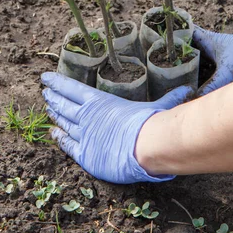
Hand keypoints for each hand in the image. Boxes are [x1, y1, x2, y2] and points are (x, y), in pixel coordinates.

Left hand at [41, 72, 191, 183]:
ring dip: (54, 115)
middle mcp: (88, 116)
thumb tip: (188, 89)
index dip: (57, 82)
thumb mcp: (157, 106)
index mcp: (100, 101)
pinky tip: (53, 133)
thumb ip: (168, 98)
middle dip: (53, 97)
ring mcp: (84, 135)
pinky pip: (68, 145)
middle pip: (64, 105)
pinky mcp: (85, 155)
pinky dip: (59, 138)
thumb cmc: (150, 123)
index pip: (73, 88)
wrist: (145, 147)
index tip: (45, 77)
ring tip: (47, 108)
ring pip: (64, 123)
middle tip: (44, 92)